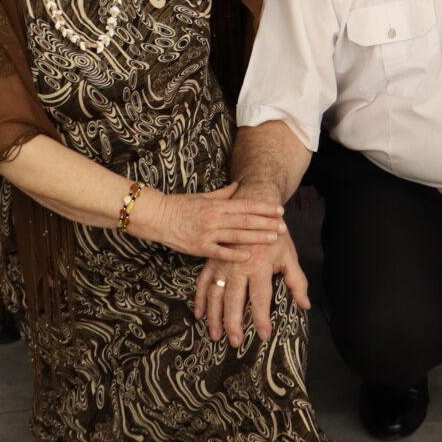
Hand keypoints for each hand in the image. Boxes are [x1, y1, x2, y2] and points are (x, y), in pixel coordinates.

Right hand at [129, 182, 283, 259]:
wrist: (157, 216)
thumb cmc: (180, 206)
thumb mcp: (203, 196)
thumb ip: (222, 194)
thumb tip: (238, 186)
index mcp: (217, 204)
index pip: (246, 205)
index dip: (264, 208)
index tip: (279, 210)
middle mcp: (215, 217)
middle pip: (246, 220)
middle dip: (266, 223)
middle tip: (284, 226)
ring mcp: (208, 233)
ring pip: (237, 235)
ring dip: (257, 236)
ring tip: (273, 238)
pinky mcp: (199, 247)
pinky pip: (220, 251)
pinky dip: (235, 253)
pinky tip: (249, 255)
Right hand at [194, 211, 309, 346]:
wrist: (253, 207)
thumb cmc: (274, 235)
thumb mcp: (289, 256)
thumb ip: (297, 282)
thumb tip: (305, 305)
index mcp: (258, 267)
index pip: (260, 299)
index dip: (261, 319)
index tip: (264, 335)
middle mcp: (238, 268)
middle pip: (234, 301)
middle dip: (233, 324)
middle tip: (235, 342)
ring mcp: (222, 265)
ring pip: (215, 295)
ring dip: (214, 317)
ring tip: (215, 335)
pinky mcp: (212, 261)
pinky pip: (202, 283)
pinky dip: (199, 299)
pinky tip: (199, 314)